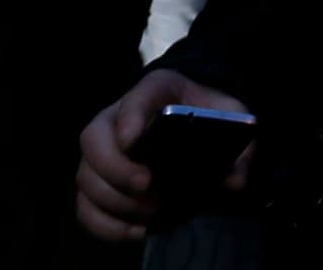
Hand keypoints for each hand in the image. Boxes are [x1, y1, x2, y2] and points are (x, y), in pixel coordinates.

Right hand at [74, 69, 254, 239]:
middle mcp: (116, 118)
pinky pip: (84, 206)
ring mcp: (102, 151)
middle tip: (148, 186)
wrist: (188, 116)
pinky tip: (136, 230)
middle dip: (116, 168)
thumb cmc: (205, 111)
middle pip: (93, 139)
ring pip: (85, 176)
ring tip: (150, 212)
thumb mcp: (229, 117)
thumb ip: (238, 145)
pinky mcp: (98, 182)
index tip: (132, 141)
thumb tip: (234, 180)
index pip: (135, 99)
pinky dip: (104, 225)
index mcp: (155, 91)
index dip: (129, 119)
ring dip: (113, 201)